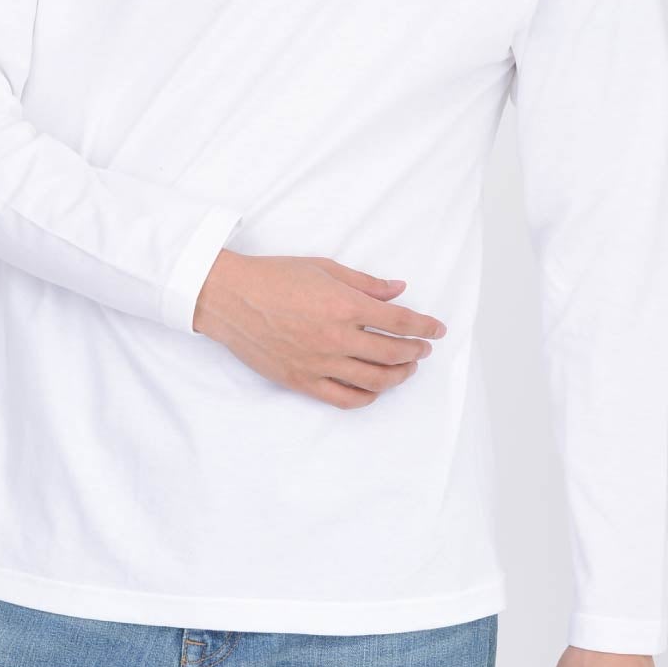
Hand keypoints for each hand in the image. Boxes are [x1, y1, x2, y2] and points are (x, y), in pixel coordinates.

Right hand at [193, 251, 445, 407]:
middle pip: (394, 353)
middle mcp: (337, 338)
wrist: (229, 297)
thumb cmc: (274, 276)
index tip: (438, 330)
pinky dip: (367, 396)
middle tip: (423, 349)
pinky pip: (344, 398)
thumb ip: (365, 282)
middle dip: (416, 352)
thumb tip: (399, 289)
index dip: (426, 327)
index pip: (402, 322)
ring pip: (375, 380)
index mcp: (346, 305)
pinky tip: (374, 389)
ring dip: (398, 376)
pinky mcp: (302, 381)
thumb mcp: (324, 268)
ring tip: (405, 369)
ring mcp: (320, 363)